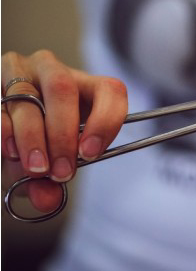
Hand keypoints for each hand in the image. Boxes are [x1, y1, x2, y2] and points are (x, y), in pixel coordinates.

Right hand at [1, 50, 127, 211]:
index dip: (104, 121)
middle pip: (63, 90)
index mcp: (84, 85)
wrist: (0, 125)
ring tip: (34, 168)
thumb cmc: (34, 140)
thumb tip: (47, 199)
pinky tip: (10, 150)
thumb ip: (51, 182)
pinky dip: (5, 130)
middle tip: (59, 171)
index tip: (89, 155)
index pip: (109, 90)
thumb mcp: (51, 160)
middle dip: (62, 135)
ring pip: (27, 95)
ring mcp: (19, 71)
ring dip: (32, 136)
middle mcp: (52, 70)